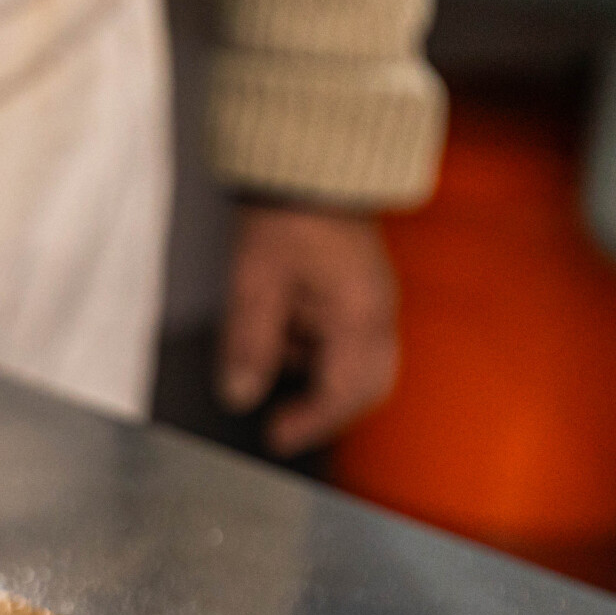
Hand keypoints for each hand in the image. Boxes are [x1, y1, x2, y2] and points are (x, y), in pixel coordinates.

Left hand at [217, 201, 399, 455]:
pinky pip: (355, 344)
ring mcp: (375, 305)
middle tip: (283, 427)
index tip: (276, 439)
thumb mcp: (255, 282)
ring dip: (324, 382)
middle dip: (326, 412)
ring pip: (364, 369)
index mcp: (358, 315)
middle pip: (367, 388)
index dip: (309, 423)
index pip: (342, 391)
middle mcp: (378, 314)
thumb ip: (248, 342)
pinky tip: (287, 335)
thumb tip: (238, 395)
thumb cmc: (287, 218)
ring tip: (276, 361)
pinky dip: (323, 356)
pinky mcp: (364, 297)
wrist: (310, 175)